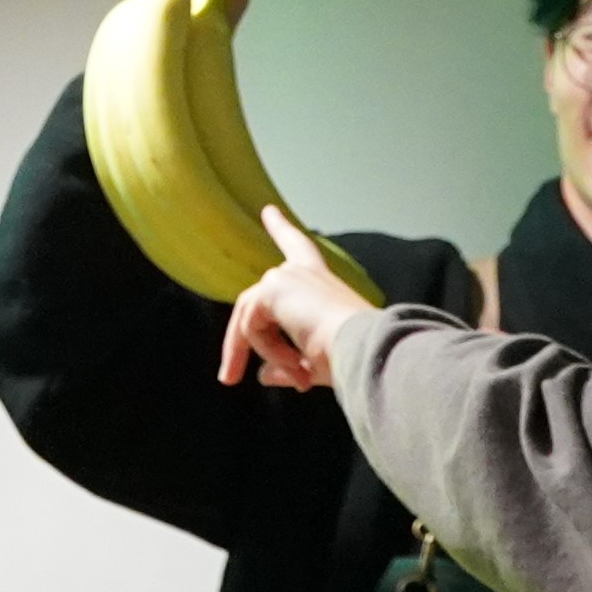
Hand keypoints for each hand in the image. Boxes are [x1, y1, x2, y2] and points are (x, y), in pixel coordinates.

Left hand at [219, 208, 371, 392]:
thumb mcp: (313, 363)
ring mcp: (286, 276)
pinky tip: (296, 366)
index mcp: (321, 281)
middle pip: (254, 300)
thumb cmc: (350, 357)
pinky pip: (252, 326)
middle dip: (237, 343)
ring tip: (290, 380)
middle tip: (227, 377)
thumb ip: (284, 365)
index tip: (267, 210)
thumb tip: (263, 374)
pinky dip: (269, 352)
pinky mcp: (274, 288)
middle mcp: (303, 272)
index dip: (281, 228)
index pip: (297, 248)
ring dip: (261, 356)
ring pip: (250, 320)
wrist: (364, 349)